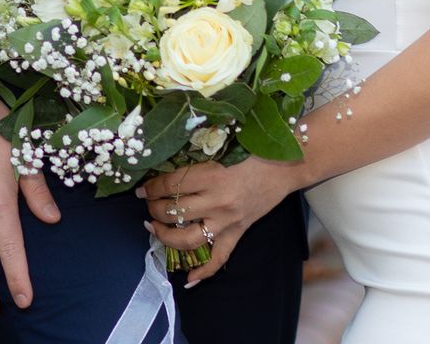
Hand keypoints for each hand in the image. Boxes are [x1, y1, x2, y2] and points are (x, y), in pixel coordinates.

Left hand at [140, 159, 295, 287]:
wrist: (286, 165)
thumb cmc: (254, 151)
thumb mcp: (223, 149)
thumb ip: (197, 160)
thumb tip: (168, 170)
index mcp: (212, 176)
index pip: (171, 185)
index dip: (152, 187)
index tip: (144, 188)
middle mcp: (217, 202)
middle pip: (174, 212)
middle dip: (154, 208)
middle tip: (149, 204)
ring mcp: (227, 220)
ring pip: (187, 239)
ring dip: (165, 236)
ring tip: (154, 228)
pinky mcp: (238, 231)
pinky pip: (219, 257)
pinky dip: (204, 271)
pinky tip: (188, 280)